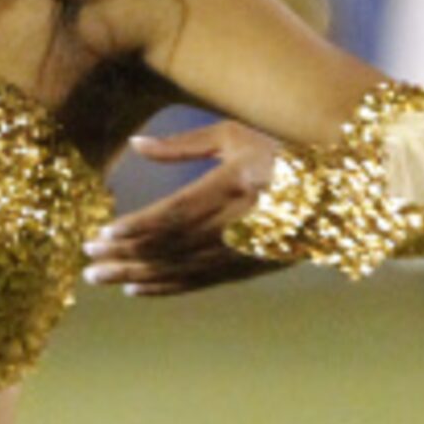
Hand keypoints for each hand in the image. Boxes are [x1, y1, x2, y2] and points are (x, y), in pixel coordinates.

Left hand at [83, 120, 287, 296]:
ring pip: (177, 270)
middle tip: (87, 260)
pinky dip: (162, 287)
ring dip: (134, 275)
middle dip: (124, 255)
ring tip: (99, 276)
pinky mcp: (246, 269)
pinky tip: (135, 288)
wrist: (336, 192)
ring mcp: (242, 252)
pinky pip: (196, 283)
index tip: (101, 233)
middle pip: (169, 247)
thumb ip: (183, 145)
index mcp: (233, 186)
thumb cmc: (280, 150)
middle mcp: (237, 224)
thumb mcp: (235, 135)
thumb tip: (136, 145)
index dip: (136, 228)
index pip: (175, 214)